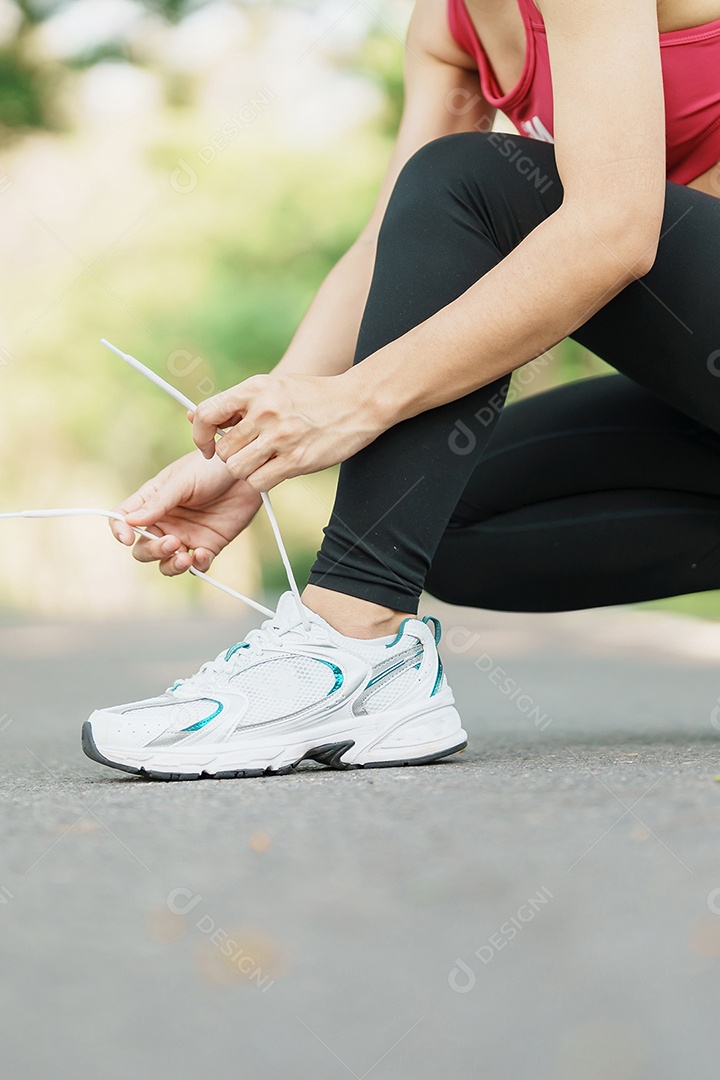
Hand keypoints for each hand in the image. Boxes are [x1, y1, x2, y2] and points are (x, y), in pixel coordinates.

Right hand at [110, 451, 261, 576]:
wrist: (247, 473)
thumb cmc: (211, 467)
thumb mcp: (183, 481)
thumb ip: (158, 503)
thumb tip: (130, 522)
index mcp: (152, 501)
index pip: (124, 519)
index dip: (120, 531)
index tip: (127, 539)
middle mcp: (165, 521)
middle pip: (144, 548)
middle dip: (152, 551)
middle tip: (171, 542)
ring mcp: (186, 535)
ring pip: (167, 562)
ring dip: (171, 565)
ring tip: (184, 557)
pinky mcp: (208, 545)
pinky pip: (197, 565)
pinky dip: (197, 565)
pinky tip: (202, 554)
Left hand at [190, 371, 382, 489]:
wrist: (358, 403)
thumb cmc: (312, 396)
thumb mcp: (272, 387)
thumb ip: (236, 403)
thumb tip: (192, 415)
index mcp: (255, 388)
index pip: (207, 414)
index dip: (201, 435)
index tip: (209, 445)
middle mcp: (265, 411)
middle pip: (223, 450)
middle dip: (232, 456)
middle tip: (250, 452)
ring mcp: (280, 437)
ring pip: (237, 469)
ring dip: (246, 471)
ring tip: (264, 461)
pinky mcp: (296, 460)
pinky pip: (258, 482)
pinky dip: (263, 480)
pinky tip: (277, 469)